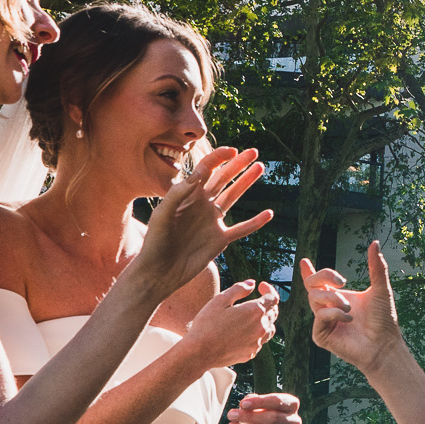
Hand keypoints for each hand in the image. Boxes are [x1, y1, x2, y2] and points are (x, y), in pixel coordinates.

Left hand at [133, 147, 272, 290]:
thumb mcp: (162, 215)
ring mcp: (212, 221)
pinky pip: (242, 229)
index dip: (219, 157)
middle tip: (254, 152)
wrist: (159, 272)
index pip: (206, 169)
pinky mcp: (220, 239)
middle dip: (238, 164)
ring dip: (246, 182)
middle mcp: (202, 205)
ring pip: (234, 196)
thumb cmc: (155, 243)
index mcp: (187, 195)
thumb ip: (178, 193)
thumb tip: (198, 174)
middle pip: (223, 178)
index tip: (233, 151)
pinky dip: (256, 222)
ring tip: (260, 167)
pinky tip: (268, 214)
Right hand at [183, 279, 279, 368]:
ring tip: (252, 317)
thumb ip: (239, 289)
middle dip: (267, 304)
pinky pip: (260, 342)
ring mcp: (257, 343)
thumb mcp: (220, 300)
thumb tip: (252, 284)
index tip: (260, 286)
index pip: (273, 298)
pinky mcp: (250, 354)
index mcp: (255, 311)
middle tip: (256, 300)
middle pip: (273, 313)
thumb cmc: (207, 324)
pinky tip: (244, 332)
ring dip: (265, 320)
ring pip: (270, 329)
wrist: (200, 352)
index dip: (268, 289)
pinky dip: (257, 334)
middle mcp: (260, 328)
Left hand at [224, 391, 299, 423]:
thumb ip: (250, 402)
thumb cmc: (254, 417)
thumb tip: (246, 402)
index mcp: (291, 406)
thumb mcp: (252, 406)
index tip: (243, 404)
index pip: (280, 401)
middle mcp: (294, 422)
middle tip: (231, 415)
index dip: (261, 401)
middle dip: (251, 416)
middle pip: (275, 418)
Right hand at [302, 240, 403, 373]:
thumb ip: (376, 266)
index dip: (309, 272)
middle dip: (323, 276)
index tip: (304, 261)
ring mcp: (324, 322)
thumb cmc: (383, 319)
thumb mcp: (380, 288)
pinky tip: (348, 319)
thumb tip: (375, 242)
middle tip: (342, 282)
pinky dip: (334, 314)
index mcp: (338, 296)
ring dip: (334, 299)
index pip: (319, 282)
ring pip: (314, 298)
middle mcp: (328, 308)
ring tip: (350, 308)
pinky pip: (319, 317)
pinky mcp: (321, 335)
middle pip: (311, 285)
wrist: (384, 345)